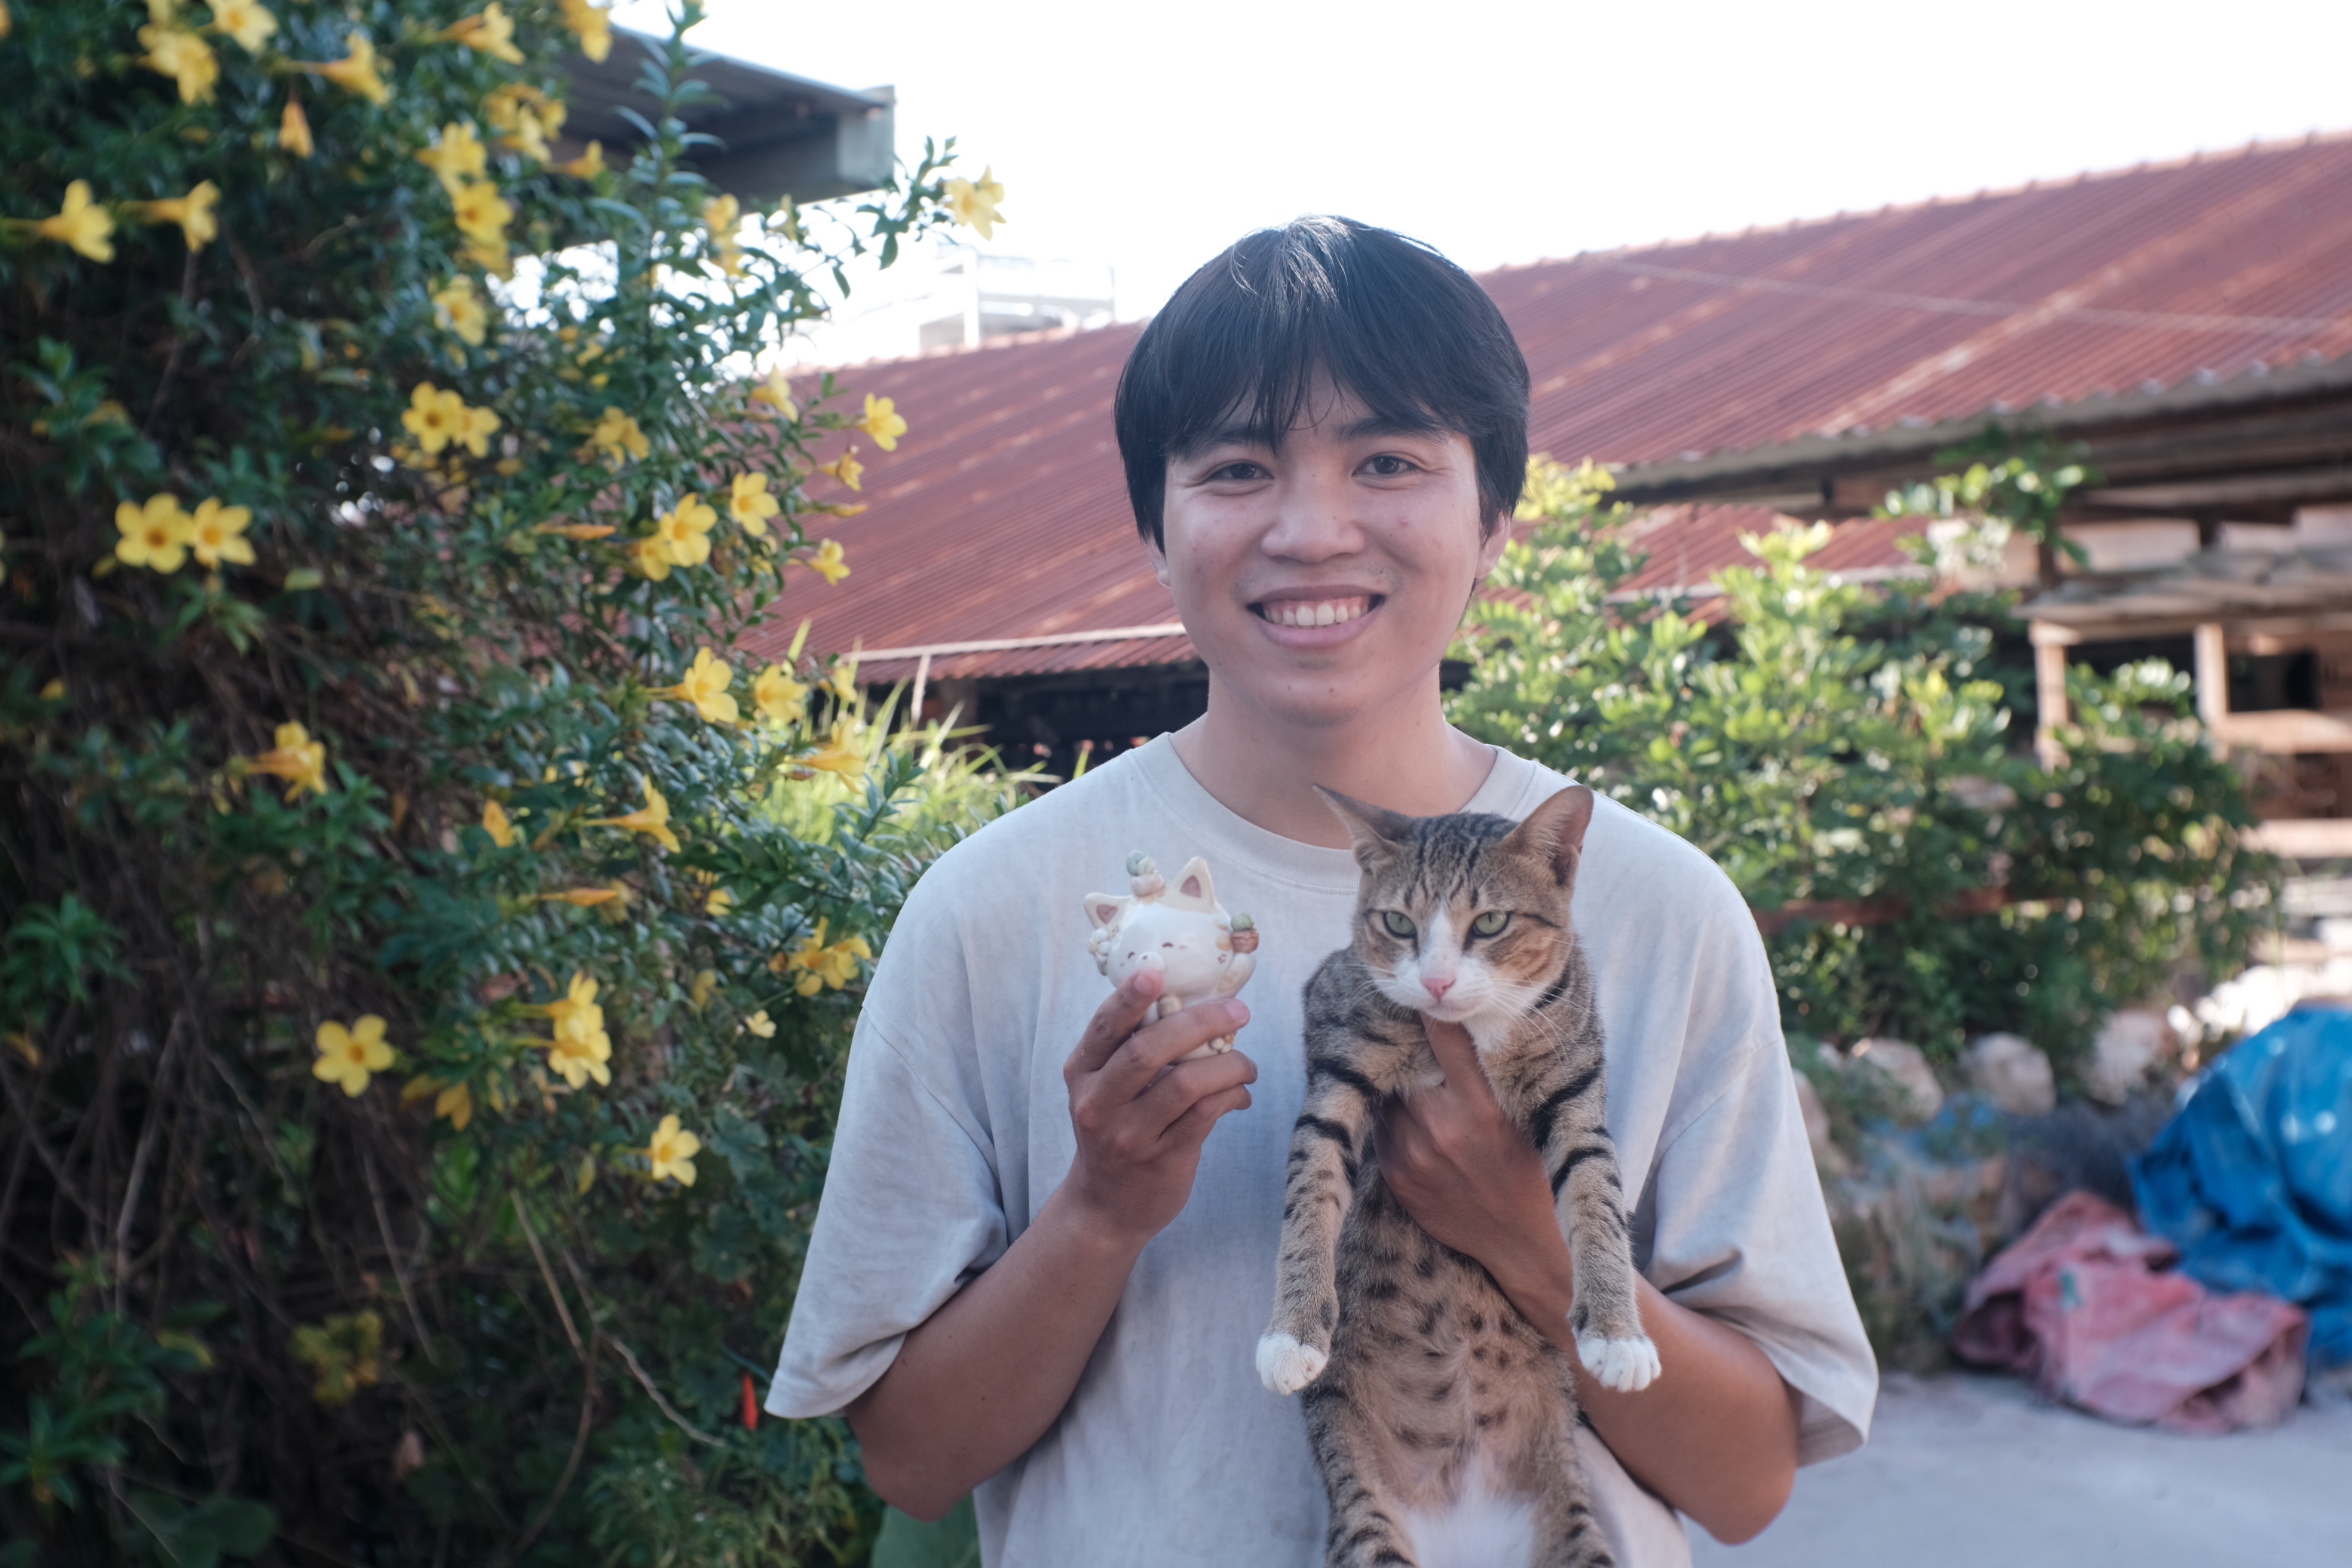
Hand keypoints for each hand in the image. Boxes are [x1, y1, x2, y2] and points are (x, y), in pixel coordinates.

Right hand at [1061, 969, 1255, 1247]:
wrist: (1105, 1207)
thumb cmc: (1116, 1131)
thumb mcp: (1107, 1090)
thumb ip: (1134, 1050)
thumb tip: (1197, 1000)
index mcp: (1083, 1072)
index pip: (1105, 1027)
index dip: (1128, 997)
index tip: (1155, 971)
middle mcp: (1098, 1102)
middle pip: (1147, 1050)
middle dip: (1199, 1022)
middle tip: (1238, 1011)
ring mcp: (1128, 1134)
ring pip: (1185, 1084)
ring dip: (1228, 1065)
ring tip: (1246, 1064)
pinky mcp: (1161, 1159)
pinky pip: (1205, 1115)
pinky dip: (1231, 1095)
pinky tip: (1240, 1093)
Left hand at [1374, 1017, 1572, 1306]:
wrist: (1518, 1241)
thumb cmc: (1529, 1170)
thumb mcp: (1525, 1116)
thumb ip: (1492, 1076)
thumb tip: (1463, 1023)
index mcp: (1483, 1107)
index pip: (1447, 1038)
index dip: (1433, 1011)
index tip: (1425, 994)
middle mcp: (1443, 1127)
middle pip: (1406, 1063)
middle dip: (1408, 1050)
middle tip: (1410, 1037)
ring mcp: (1412, 1152)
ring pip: (1388, 1094)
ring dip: (1398, 1085)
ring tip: (1416, 1084)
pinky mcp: (1395, 1173)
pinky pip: (1381, 1127)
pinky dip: (1393, 1117)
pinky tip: (1413, 1121)